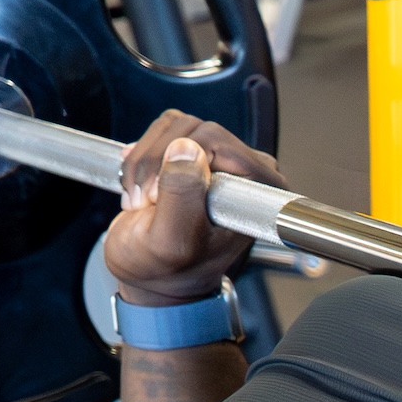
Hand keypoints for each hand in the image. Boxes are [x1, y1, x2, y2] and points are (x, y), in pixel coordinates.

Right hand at [106, 111, 280, 307]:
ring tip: (144, 199)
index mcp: (259, 194)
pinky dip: (142, 157)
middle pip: (195, 129)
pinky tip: (142, 186)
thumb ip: (181, 197)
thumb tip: (186, 150)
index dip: (179, 167)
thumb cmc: (166, 270)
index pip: (218, 142)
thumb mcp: (169, 242)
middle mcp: (249, 173)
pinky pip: (164, 129)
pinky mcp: (197, 153)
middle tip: (145, 202)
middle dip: (157, 164)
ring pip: (175, 126)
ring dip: (145, 162)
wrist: (152, 276)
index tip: (160, 201)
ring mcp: (223, 160)